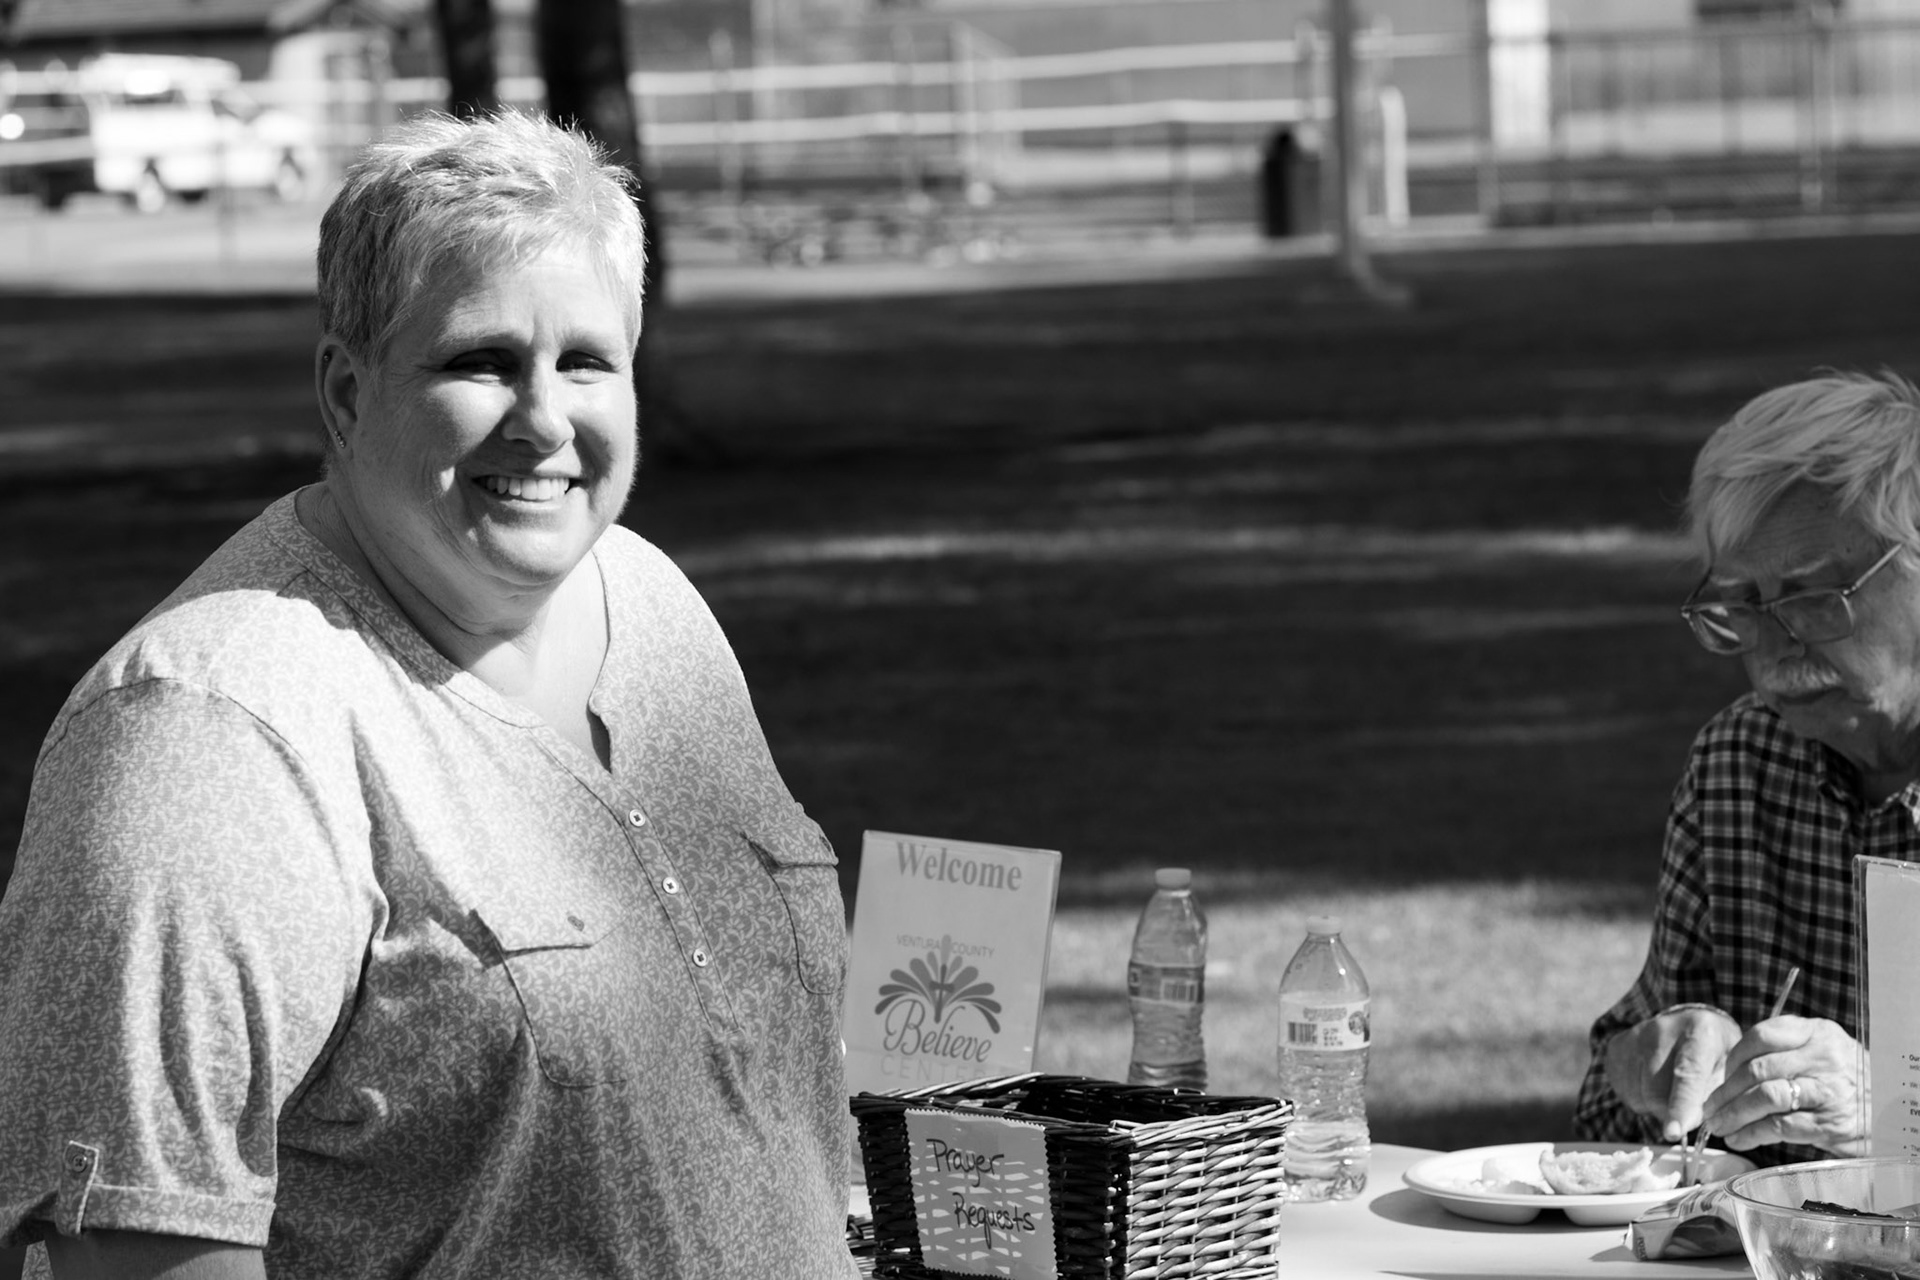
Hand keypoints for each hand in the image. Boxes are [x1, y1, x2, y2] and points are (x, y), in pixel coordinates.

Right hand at [1602, 1006, 1741, 1142]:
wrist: (1686, 1022)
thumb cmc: (1713, 1053)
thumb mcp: (1727, 1070)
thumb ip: (1711, 1098)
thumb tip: (1687, 1124)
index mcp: (1698, 1032)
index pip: (1687, 1074)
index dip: (1681, 1106)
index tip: (1674, 1132)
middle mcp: (1660, 1030)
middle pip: (1656, 1092)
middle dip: (1671, 1113)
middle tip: (1688, 1108)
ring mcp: (1634, 1038)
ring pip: (1639, 1096)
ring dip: (1655, 1106)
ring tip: (1670, 1086)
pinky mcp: (1616, 1048)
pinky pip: (1625, 1092)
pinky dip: (1641, 1098)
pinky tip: (1653, 1081)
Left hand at [1701, 1016, 1867, 1155]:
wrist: (1889, 1110)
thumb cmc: (1842, 1079)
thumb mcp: (1821, 1049)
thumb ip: (1784, 1049)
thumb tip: (1731, 1070)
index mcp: (1816, 1033)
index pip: (1762, 1035)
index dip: (1733, 1057)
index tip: (1720, 1074)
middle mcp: (1823, 1058)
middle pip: (1757, 1070)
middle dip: (1725, 1091)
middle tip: (1709, 1107)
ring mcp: (1828, 1092)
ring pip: (1766, 1098)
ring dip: (1734, 1114)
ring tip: (1719, 1124)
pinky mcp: (1829, 1124)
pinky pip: (1780, 1127)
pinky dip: (1752, 1134)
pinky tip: (1740, 1137)